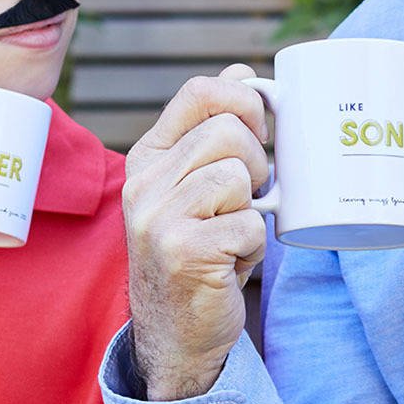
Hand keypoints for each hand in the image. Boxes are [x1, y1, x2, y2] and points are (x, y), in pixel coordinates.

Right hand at [123, 64, 269, 400]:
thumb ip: (213, 129)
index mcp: (148, 156)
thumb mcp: (197, 183)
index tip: (260, 129)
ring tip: (233, 233)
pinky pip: (249, 225)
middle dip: (257, 163)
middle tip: (248, 199)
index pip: (199, 92)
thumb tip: (242, 71)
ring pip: (239, 177)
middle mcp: (144, 181)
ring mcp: (158, 217)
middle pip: (228, 131)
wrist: (176, 332)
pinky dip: (254, 246)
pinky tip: (231, 262)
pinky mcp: (183, 252)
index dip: (244, 100)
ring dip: (253, 210)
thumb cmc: (199, 248)